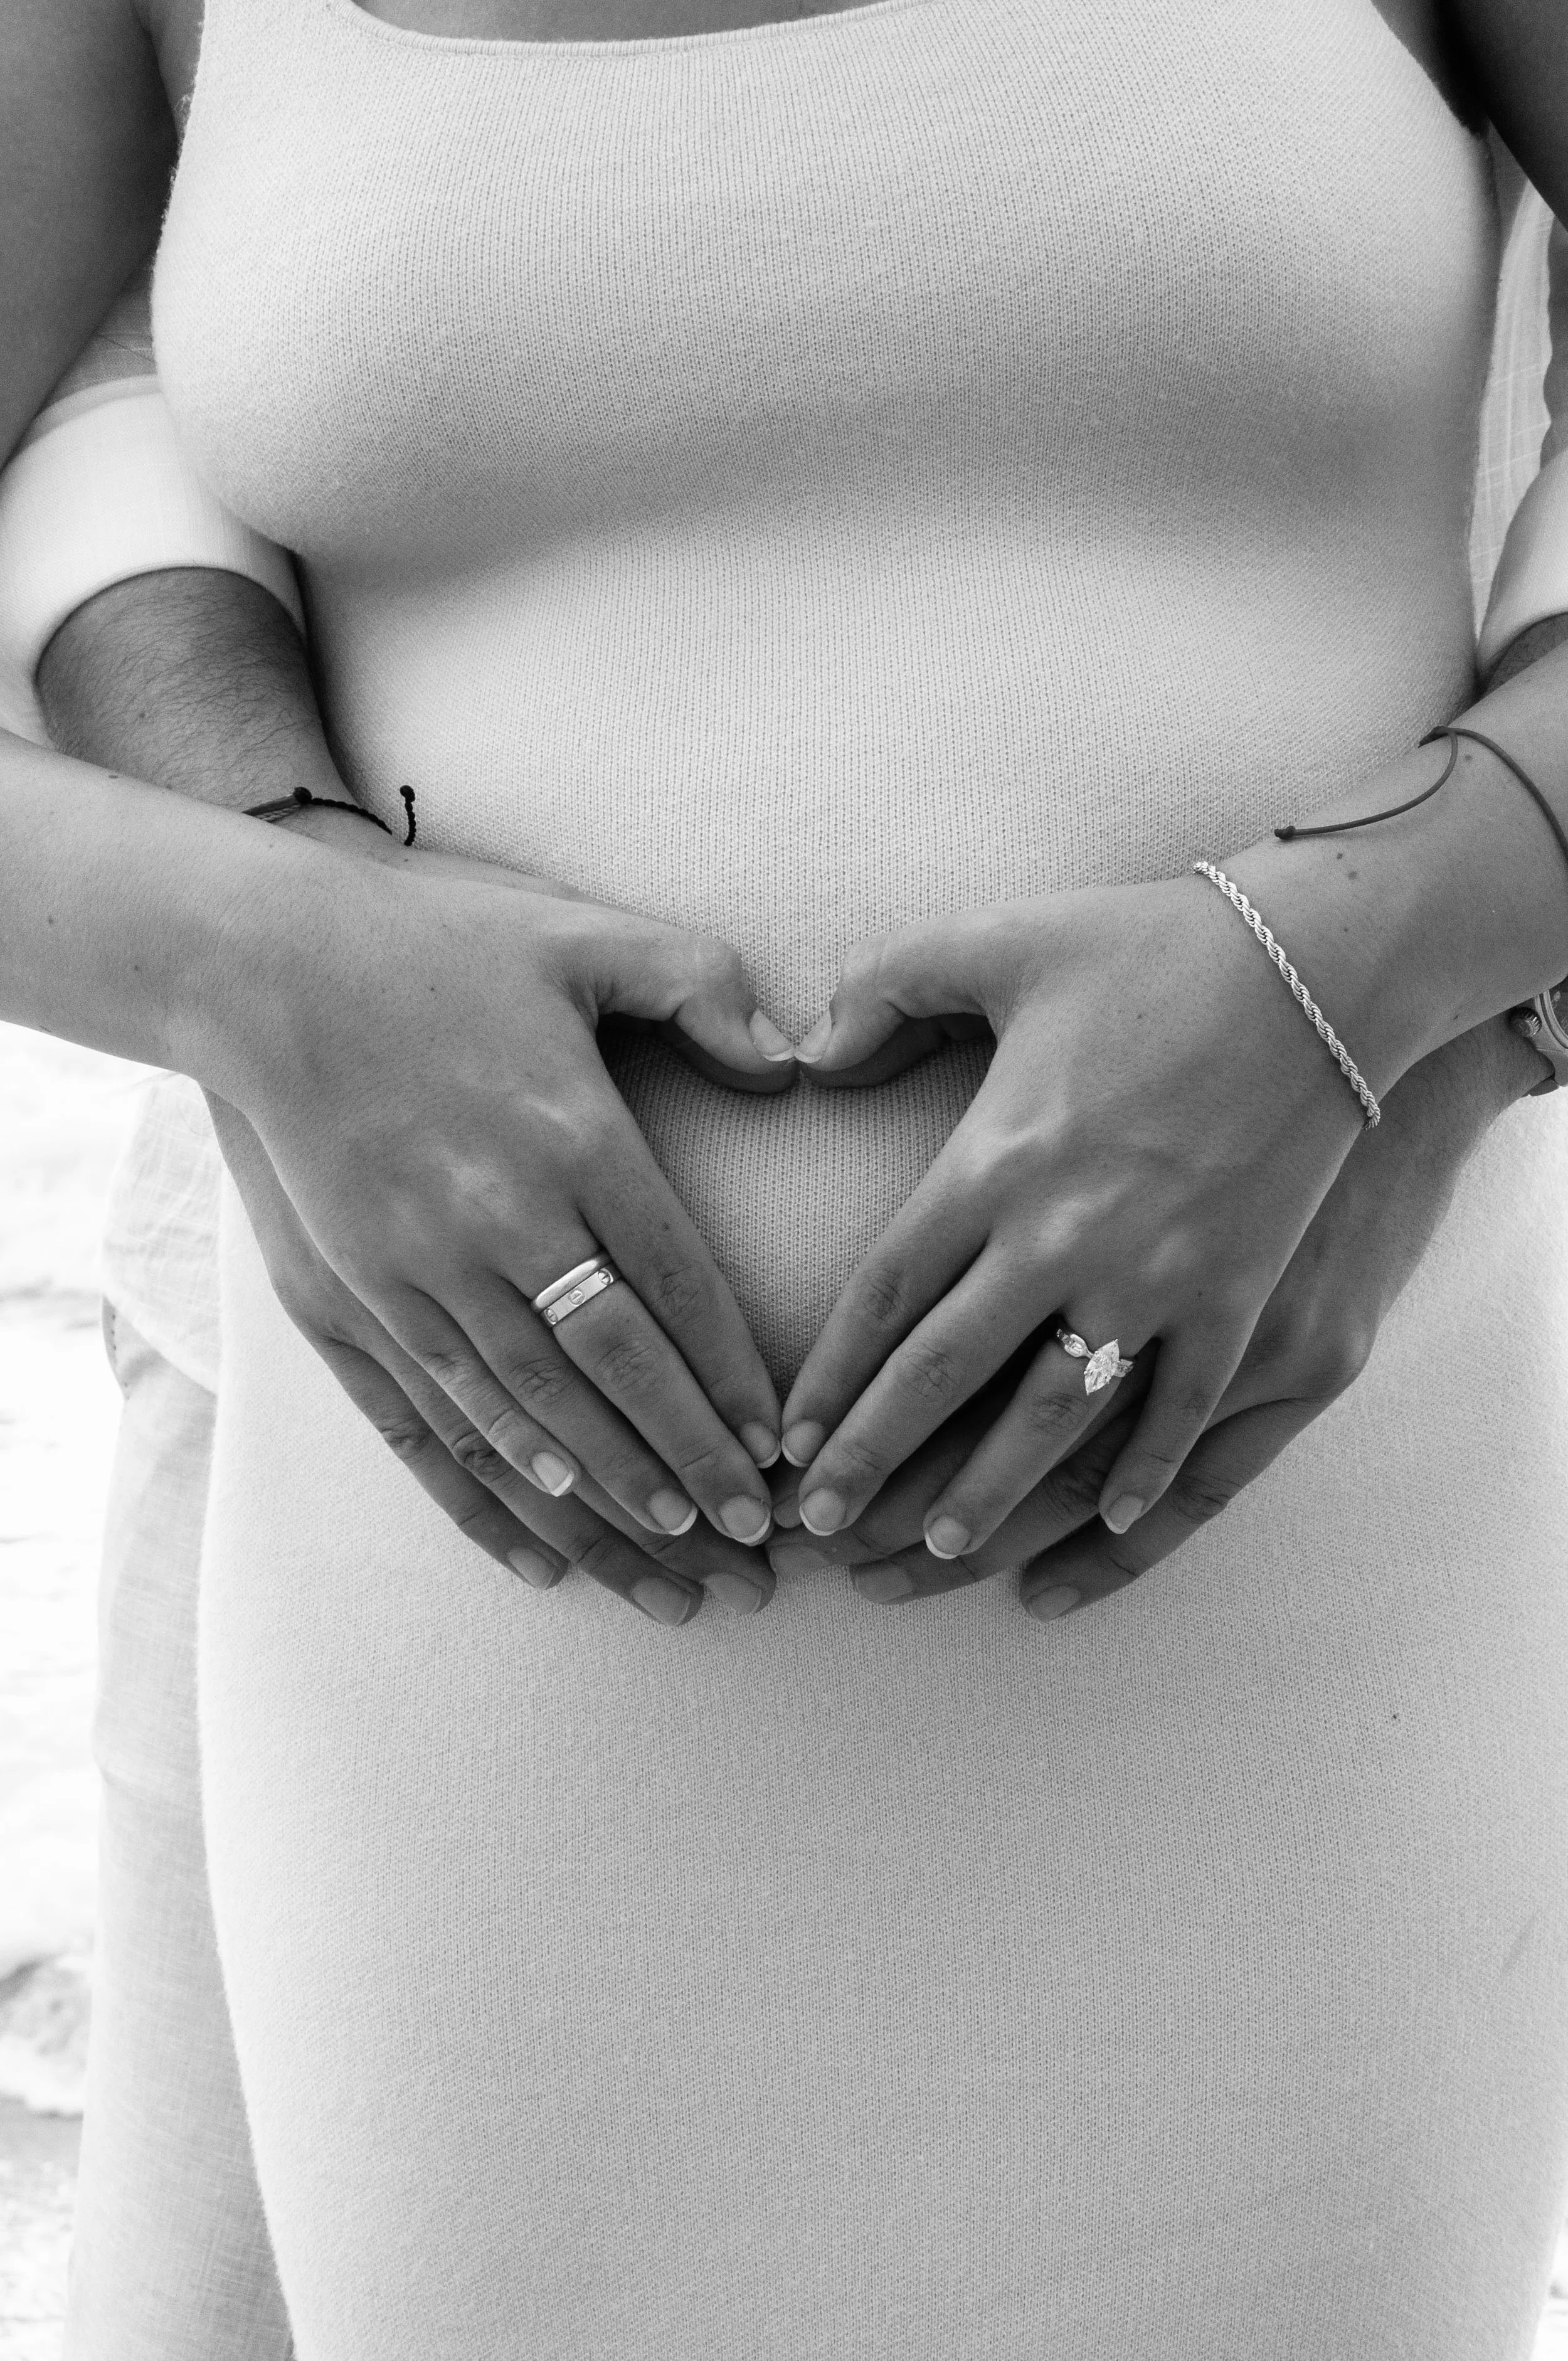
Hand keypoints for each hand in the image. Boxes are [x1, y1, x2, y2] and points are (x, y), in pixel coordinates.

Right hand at [204, 826, 794, 1551]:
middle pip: (610, 1369)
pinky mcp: (346, 1294)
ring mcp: (412, 1265)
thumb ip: (698, 986)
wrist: (258, 964)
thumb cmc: (437, 943)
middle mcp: (494, 1216)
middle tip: (756, 1544)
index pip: (673, 1286)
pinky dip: (488, 1491)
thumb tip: (788, 1064)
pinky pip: (427, 1418)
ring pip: (527, 1414)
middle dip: (686, 1465)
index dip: (729, 1378)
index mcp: (569, 1135)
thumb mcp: (583, 934)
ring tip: (677, 1572)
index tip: (780, 1450)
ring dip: (606, 1500)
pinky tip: (545, 1548)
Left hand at [778, 1019, 1540, 1614]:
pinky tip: (1109, 1520)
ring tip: (936, 1555)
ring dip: (990, 1493)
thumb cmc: (1154, 943)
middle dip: (875, 1462)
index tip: (788, 1439)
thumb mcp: (997, 938)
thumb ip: (884, 987)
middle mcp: (1065, 1234)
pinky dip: (1147, 1473)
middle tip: (820, 1526)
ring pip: (1054, 1416)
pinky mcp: (1244, 1291)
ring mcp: (1160, 1275)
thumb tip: (807, 1053)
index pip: (884, 1294)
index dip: (829, 1377)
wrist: (1324, 959)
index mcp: (996, 1158)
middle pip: (945, 1375)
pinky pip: (1186, 1409)